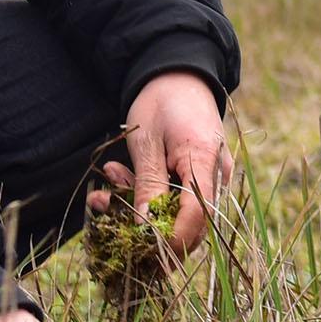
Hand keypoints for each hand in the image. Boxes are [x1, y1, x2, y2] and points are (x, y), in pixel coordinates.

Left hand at [87, 68, 230, 255]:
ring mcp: (214, 177)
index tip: (136, 245)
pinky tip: (121, 175)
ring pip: (180, 212)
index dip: (171, 239)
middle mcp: (217, 174)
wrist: (178, 76)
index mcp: (204, 161)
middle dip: (145, 221)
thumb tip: (144, 230)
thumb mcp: (145, 142)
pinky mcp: (203, 177)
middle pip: (190, 222)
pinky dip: (150, 194)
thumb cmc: (161, 102)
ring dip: (141, 205)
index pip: (197, 217)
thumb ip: (147, 186)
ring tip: (110, 176)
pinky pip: (180, 198)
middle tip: (103, 201)